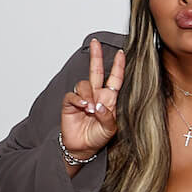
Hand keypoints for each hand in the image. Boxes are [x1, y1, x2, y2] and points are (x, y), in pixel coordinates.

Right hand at [62, 38, 124, 158]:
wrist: (83, 148)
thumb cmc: (98, 137)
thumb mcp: (110, 129)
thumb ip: (107, 117)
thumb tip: (99, 106)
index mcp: (109, 99)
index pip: (115, 79)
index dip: (118, 66)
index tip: (121, 52)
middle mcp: (96, 95)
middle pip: (96, 71)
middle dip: (96, 57)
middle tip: (96, 43)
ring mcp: (83, 98)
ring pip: (84, 84)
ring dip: (88, 95)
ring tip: (91, 109)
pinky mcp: (70, 104)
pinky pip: (73, 95)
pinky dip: (78, 99)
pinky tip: (83, 107)